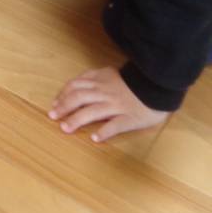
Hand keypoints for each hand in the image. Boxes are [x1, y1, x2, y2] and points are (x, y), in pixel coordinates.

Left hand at [49, 66, 170, 141]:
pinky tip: (95, 138)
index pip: (75, 86)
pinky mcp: (129, 118)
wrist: (158, 85)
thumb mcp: (110, 73)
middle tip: (53, 117)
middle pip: (79, 98)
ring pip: (92, 112)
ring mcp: (117, 106)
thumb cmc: (134, 81)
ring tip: (65, 129)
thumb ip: (94, 78)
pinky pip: (115, 125)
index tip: (54, 104)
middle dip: (63, 108)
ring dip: (76, 120)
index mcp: (100, 80)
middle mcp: (105, 93)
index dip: (62, 95)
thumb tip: (77, 86)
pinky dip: (104, 132)